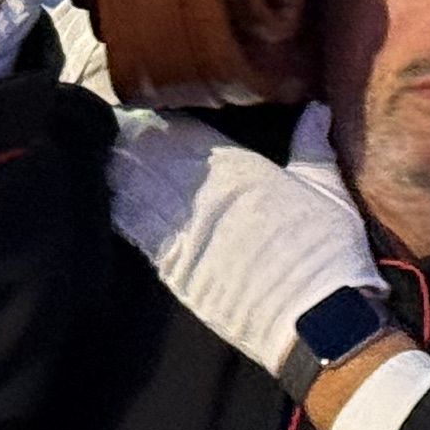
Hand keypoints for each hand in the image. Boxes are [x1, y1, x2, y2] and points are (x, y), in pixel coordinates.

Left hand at [107, 101, 381, 380]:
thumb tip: (316, 108)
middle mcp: (203, 198)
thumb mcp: (327, 190)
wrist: (316, 321)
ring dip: (120, 175)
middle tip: (111, 128)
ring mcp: (186, 236)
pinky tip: (107, 203)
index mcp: (237, 171)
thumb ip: (312, 145)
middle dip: (132, 143)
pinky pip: (139, 236)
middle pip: (154, 161)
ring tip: (102, 157)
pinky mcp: (178, 273)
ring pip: (140, 194)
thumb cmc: (328, 253)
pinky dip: (122, 216)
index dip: (161, 122)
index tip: (142, 110)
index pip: (185, 135)